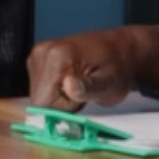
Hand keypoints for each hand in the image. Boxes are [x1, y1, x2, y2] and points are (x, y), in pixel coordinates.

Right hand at [27, 24, 158, 110]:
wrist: (121, 49)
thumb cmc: (118, 69)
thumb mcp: (110, 84)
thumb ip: (88, 88)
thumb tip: (69, 86)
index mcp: (57, 57)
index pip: (41, 102)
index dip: (61, 109)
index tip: (80, 100)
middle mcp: (42, 52)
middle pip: (38, 98)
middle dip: (58, 104)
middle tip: (81, 92)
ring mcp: (38, 54)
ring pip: (38, 94)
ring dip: (56, 98)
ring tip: (78, 86)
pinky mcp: (38, 58)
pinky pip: (40, 86)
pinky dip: (54, 90)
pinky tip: (71, 81)